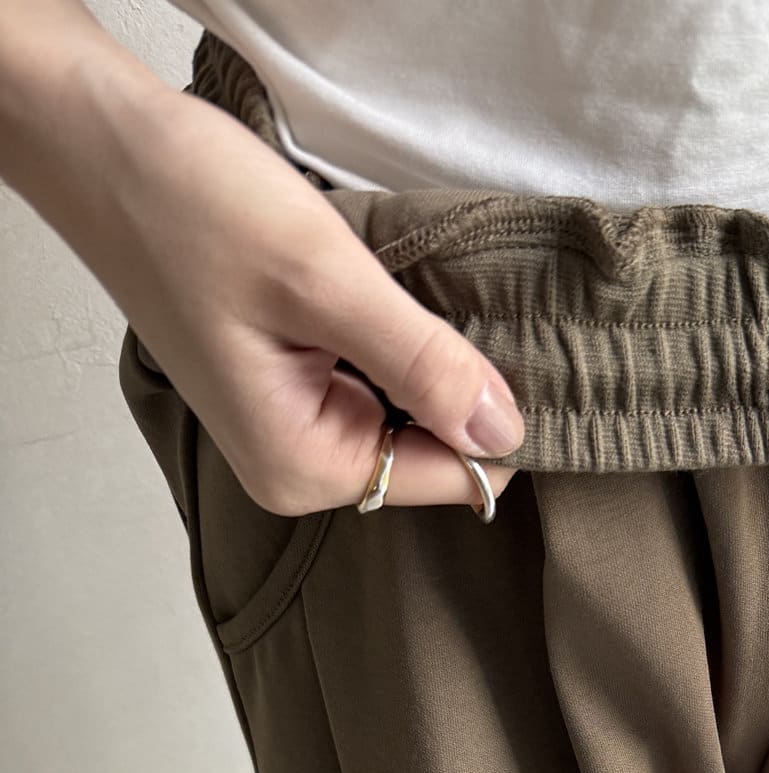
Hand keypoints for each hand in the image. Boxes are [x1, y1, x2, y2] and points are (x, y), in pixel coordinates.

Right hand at [10, 27, 523, 514]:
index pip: (451, 479)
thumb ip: (420, 364)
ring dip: (429, 359)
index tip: (517, 350)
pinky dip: (397, 340)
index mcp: (303, 467)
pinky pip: (379, 381)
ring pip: (411, 412)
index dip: (492, 422)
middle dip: (458, 387)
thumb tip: (504, 433)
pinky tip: (389, 293)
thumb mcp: (323, 280)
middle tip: (470, 304)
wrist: (101, 146)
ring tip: (421, 291)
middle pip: (434, 451)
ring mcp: (293, 427)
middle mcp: (299, 466)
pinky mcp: (292, 383)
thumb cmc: (190, 205)